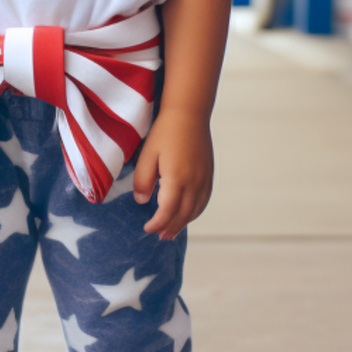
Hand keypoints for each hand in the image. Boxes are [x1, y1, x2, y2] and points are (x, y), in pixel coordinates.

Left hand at [132, 109, 212, 239]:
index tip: (147, 228)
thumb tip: (142, 201)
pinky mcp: (209, 175)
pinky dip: (194, 212)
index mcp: (177, 179)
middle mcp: (194, 183)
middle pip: (182, 215)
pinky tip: (186, 215)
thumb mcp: (147, 155)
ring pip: (195, 211)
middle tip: (159, 236)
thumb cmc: (165, 132)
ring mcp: (204, 180)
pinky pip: (203, 201)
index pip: (167, 212)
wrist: (189, 114)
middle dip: (170, 228)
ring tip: (171, 232)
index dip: (157, 224)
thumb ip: (143, 180)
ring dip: (183, 223)